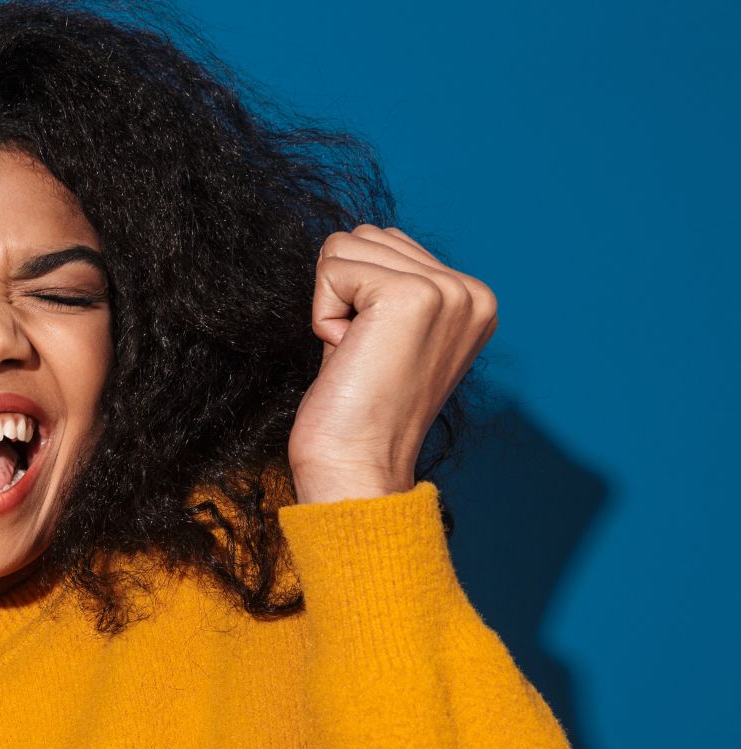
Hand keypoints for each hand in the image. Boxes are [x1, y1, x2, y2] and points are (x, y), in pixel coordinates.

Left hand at [288, 224, 496, 504]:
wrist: (357, 465)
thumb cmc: (358, 410)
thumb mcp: (387, 336)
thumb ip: (388, 286)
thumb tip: (360, 239)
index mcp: (473, 298)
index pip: (387, 242)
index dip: (356, 296)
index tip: (374, 352)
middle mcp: (470, 291)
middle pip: (365, 236)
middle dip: (343, 294)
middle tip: (361, 355)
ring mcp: (446, 291)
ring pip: (344, 246)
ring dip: (332, 303)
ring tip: (357, 354)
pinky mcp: (412, 296)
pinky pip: (331, 269)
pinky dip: (322, 315)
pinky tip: (348, 355)